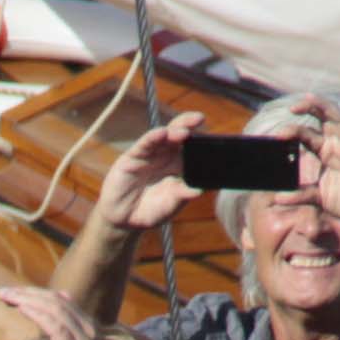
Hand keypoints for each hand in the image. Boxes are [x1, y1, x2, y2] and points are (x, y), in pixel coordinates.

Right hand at [91, 113, 205, 235]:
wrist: (124, 220)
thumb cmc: (150, 211)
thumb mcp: (169, 206)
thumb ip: (181, 196)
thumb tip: (199, 191)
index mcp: (178, 166)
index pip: (192, 148)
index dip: (201, 140)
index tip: (214, 138)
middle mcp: (165, 156)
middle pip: (178, 135)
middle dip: (189, 125)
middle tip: (200, 118)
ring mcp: (149, 155)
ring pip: (163, 136)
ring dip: (173, 130)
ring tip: (184, 131)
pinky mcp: (132, 157)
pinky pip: (144, 144)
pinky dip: (152, 138)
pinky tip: (161, 134)